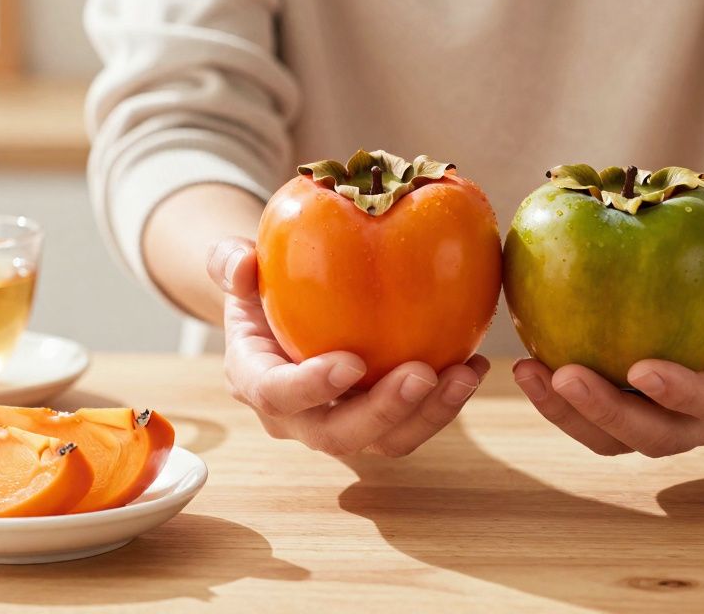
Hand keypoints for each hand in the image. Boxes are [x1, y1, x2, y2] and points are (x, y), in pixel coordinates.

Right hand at [206, 239, 487, 455]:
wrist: (281, 314)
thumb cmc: (260, 286)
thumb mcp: (237, 268)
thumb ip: (229, 262)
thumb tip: (241, 264)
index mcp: (257, 382)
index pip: (278, 396)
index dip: (312, 387)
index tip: (351, 362)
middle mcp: (299, 417)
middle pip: (339, 435)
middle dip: (384, 412)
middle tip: (423, 374)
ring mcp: (343, 424)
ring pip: (387, 441)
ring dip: (430, 414)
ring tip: (464, 374)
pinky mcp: (380, 422)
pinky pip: (415, 423)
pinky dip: (446, 401)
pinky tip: (474, 365)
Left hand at [513, 238, 703, 456]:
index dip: (682, 394)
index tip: (641, 370)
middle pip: (659, 437)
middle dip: (610, 414)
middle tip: (566, 376)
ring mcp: (661, 425)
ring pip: (614, 441)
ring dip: (569, 414)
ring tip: (530, 373)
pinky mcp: (623, 419)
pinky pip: (587, 421)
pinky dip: (555, 400)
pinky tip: (524, 365)